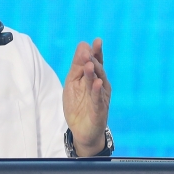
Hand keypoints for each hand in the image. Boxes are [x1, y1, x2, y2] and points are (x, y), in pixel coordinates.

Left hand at [63, 37, 110, 154]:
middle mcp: (100, 85)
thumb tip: (83, 45)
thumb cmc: (78, 106)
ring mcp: (100, 97)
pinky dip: (97, 91)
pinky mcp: (99, 109)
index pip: (96, 61)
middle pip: (98, 70)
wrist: (82, 131)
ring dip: (94, 73)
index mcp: (93, 77)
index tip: (95, 41)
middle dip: (93, 60)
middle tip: (87, 52)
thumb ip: (77, 66)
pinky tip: (98, 83)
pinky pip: (98, 99)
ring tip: (90, 64)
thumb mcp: (73, 83)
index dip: (95, 52)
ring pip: (97, 82)